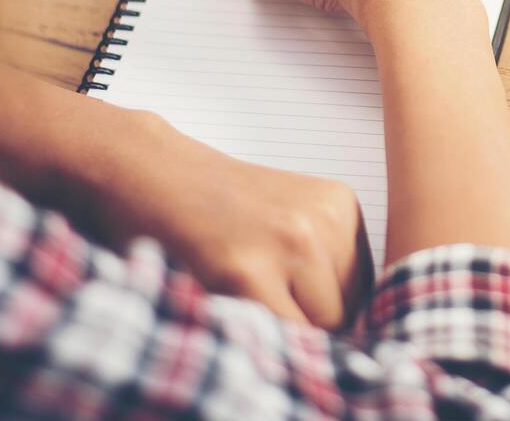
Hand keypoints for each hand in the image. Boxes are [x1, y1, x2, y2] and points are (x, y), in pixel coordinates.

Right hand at [87, 111, 371, 328]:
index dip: (333, 314)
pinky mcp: (246, 270)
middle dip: (311, 325)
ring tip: (243, 303)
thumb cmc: (207, 202)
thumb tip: (350, 332)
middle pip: (345, 312)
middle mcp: (323, 219)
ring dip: (283, 334)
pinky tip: (229, 311)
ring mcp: (288, 242)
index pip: (365, 289)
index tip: (304, 319)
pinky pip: (276, 336)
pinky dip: (256, 341)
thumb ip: (320, 265)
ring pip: (317, 330)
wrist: (144, 167)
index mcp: (339, 204)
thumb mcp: (283, 218)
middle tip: (265, 311)